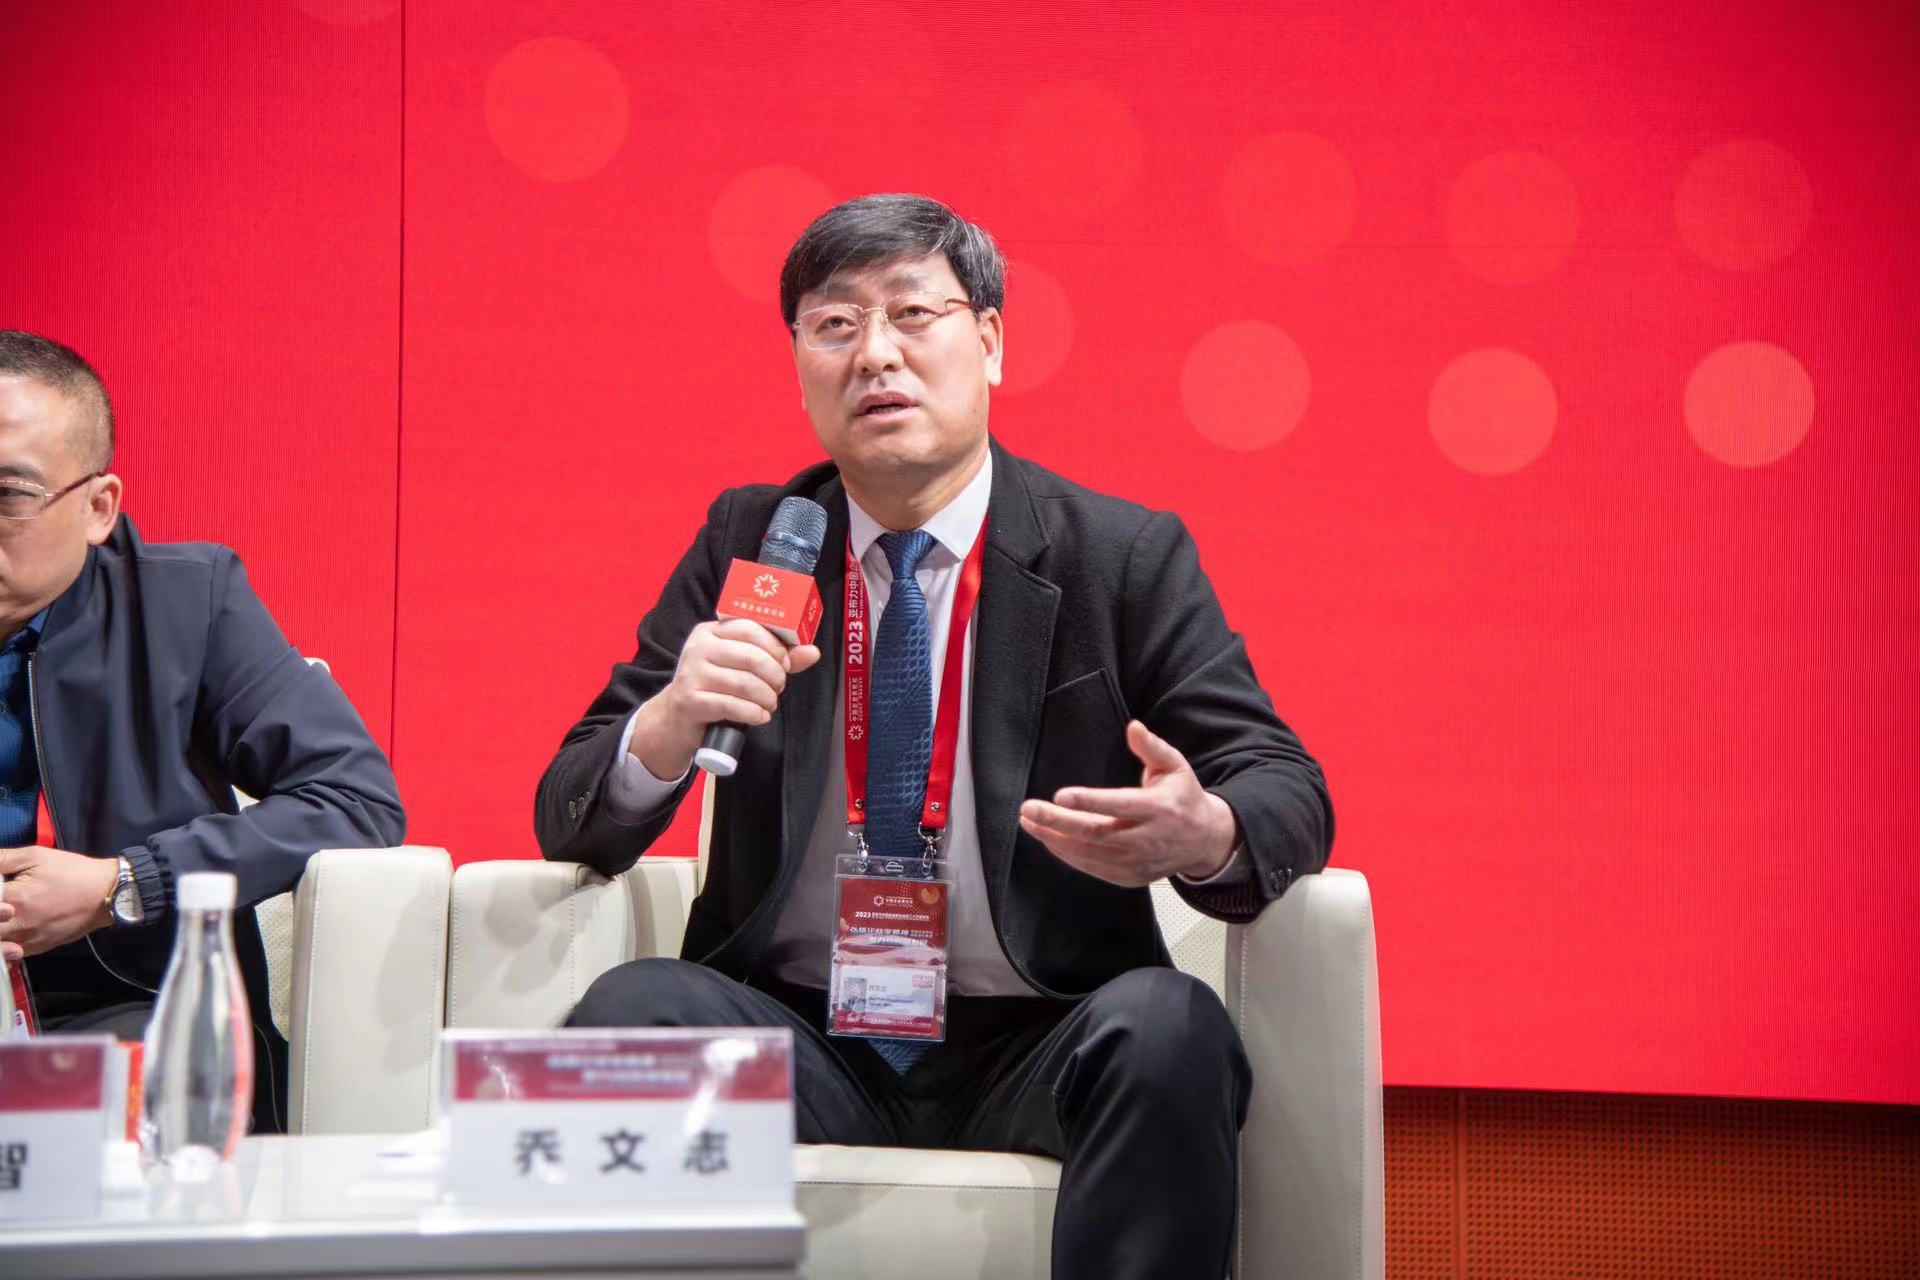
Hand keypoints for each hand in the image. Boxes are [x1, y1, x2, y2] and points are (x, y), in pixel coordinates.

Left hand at [0, 846, 117, 959]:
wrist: (108, 894)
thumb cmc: (73, 873)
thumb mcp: (36, 856)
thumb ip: (2, 859)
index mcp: (15, 899)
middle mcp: (18, 925)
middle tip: (2, 905)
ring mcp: (27, 940)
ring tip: (5, 918)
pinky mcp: (38, 948)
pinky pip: (9, 953)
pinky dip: (4, 944)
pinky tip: (10, 929)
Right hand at [628, 619, 822, 779]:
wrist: (676, 718)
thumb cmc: (715, 687)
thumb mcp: (741, 667)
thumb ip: (776, 658)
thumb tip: (813, 652)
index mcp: (712, 631)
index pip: (751, 628)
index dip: (776, 648)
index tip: (786, 664)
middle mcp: (699, 648)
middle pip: (752, 657)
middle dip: (775, 676)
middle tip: (779, 687)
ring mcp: (692, 674)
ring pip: (745, 683)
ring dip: (767, 698)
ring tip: (769, 704)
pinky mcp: (689, 700)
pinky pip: (732, 705)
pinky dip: (754, 713)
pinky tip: (759, 717)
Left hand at [1018, 721, 1239, 887]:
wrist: (1204, 841)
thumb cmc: (1183, 798)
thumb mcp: (1175, 767)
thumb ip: (1152, 747)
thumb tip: (1133, 727)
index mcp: (1158, 809)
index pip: (1119, 805)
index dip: (1089, 801)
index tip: (1060, 795)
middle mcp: (1146, 839)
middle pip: (1096, 833)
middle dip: (1058, 822)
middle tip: (1029, 809)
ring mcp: (1137, 862)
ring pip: (1090, 854)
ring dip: (1055, 839)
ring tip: (1030, 823)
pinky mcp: (1130, 877)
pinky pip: (1093, 868)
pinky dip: (1068, 855)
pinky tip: (1050, 840)